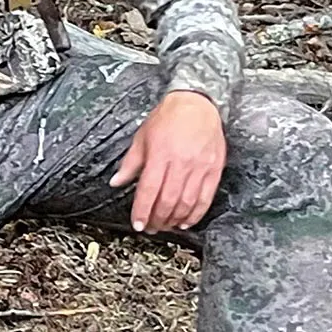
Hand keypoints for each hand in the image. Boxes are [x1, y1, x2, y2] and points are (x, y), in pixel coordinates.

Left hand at [109, 90, 224, 232]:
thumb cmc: (167, 119)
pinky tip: (186, 221)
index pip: (149, 190)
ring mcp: (200, 167)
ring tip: (165, 226)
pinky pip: (206, 198)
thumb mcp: (142, 138)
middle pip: (168, 200)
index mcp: (160, 155)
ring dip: (175, 219)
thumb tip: (116, 182)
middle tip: (150, 228)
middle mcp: (181, 163)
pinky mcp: (214, 169)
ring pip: (187, 202)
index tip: (138, 224)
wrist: (197, 104)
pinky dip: (196, 213)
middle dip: (157, 219)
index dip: (142, 211)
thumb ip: (130, 163)